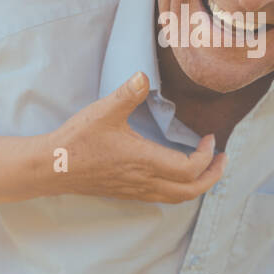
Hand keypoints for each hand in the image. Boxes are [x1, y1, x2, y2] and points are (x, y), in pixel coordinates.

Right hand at [48, 71, 226, 201]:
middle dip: (213, 176)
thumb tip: (144, 75)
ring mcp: (136, 190)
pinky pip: (163, 198)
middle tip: (222, 159)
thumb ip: (127, 93)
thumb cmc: (77, 140)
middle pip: (191, 191)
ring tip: (207, 168)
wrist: (52, 168)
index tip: (210, 137)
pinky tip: (176, 175)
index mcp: (145, 162)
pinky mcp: (127, 193)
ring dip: (198, 185)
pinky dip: (180, 190)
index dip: (207, 156)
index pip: (190, 169)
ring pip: (178, 198)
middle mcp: (144, 181)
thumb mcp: (103, 111)